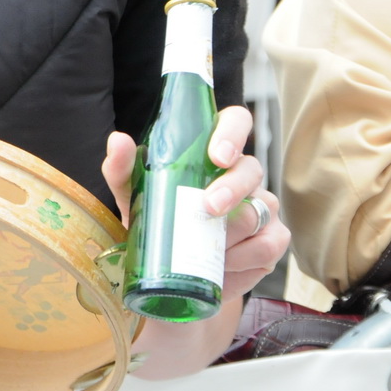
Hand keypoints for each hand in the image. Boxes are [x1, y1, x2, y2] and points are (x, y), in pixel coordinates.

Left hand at [100, 105, 288, 298]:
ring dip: (230, 233)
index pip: (236, 122)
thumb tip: (118, 141)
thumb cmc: (155, 217)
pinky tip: (222, 267)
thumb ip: (123, 167)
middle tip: (208, 207)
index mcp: (213, 150)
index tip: (218, 155)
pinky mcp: (272, 239)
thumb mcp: (133, 194)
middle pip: (251, 169)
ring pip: (259, 211)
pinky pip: (267, 246)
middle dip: (231, 189)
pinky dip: (242, 261)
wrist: (170, 267)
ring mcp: (262, 205)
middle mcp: (243, 173)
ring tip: (203, 250)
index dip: (232, 133)